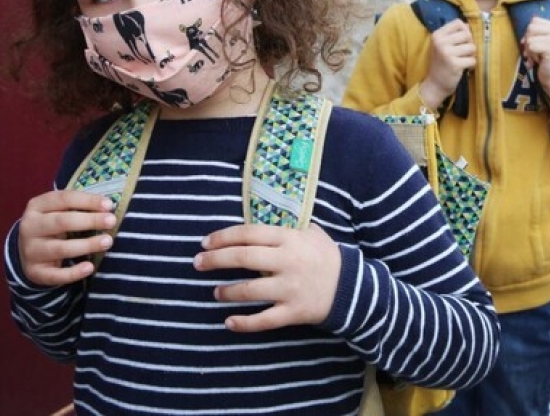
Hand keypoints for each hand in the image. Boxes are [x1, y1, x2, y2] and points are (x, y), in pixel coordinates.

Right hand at [17, 190, 116, 285]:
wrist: (28, 251)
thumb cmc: (53, 225)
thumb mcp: (60, 210)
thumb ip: (79, 206)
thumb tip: (108, 206)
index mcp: (37, 206)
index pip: (63, 199)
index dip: (88, 201)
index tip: (109, 205)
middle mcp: (30, 227)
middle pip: (61, 222)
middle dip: (90, 221)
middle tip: (112, 221)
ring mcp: (31, 251)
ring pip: (60, 248)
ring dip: (87, 245)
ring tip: (107, 242)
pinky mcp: (35, 272)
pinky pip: (55, 275)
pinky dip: (73, 272)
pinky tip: (89, 267)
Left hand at [194, 223, 341, 331]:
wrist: (352, 288)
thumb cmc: (327, 257)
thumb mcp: (312, 234)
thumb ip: (287, 230)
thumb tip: (258, 227)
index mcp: (290, 239)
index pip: (249, 233)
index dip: (223, 237)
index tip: (205, 242)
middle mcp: (287, 262)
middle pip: (243, 257)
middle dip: (215, 260)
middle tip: (197, 263)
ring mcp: (290, 288)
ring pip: (250, 290)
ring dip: (227, 292)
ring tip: (215, 293)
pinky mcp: (294, 312)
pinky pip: (264, 320)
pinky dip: (244, 323)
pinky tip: (229, 322)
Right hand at [419, 18, 475, 109]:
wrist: (435, 84)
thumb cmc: (441, 63)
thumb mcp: (442, 46)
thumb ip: (453, 35)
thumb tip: (468, 25)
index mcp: (437, 35)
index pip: (458, 23)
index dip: (464, 31)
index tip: (462, 41)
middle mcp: (441, 42)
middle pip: (467, 35)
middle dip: (469, 44)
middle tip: (463, 53)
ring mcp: (447, 53)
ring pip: (472, 47)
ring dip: (470, 55)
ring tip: (463, 61)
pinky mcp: (455, 65)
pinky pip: (472, 60)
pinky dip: (471, 65)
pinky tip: (464, 68)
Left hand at [520, 16, 549, 110]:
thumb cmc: (544, 60)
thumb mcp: (540, 42)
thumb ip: (534, 33)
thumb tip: (524, 36)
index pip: (535, 21)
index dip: (530, 34)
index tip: (535, 45)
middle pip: (531, 27)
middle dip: (528, 41)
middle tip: (535, 53)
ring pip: (530, 37)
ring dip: (530, 50)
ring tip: (537, 58)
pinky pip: (531, 46)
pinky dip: (531, 55)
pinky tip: (538, 62)